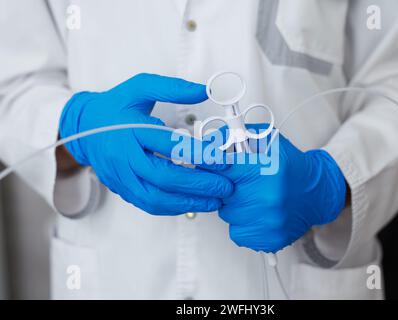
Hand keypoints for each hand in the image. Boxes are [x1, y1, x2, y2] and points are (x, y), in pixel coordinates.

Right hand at [59, 73, 232, 214]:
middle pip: (164, 177)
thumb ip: (172, 88)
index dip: (199, 154)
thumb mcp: (140, 87)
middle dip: (199, 185)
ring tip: (214, 202)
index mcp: (131, 129)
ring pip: (155, 197)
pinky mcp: (122, 188)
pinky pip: (147, 204)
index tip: (223, 160)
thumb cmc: (115, 107)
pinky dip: (173, 208)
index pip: (169, 145)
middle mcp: (124, 156)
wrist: (82, 128)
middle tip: (225, 187)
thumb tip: (204, 89)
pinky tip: (193, 204)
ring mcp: (121, 176)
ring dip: (188, 203)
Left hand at [214, 124, 346, 252]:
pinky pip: (236, 231)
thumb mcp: (266, 140)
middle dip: (227, 186)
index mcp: (266, 170)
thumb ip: (236, 136)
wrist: (317, 193)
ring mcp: (268, 222)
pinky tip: (257, 213)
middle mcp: (268, 198)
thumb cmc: (290, 167)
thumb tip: (208, 142)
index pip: (221, 166)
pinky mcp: (269, 239)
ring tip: (254, 197)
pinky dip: (242, 223)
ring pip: (226, 213)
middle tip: (243, 181)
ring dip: (235, 205)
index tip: (208, 163)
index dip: (212, 164)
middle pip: (221, 193)